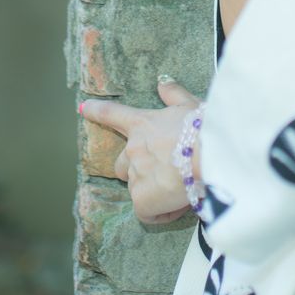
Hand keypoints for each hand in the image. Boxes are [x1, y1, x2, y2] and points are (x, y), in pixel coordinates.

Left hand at [78, 79, 204, 225]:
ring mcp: (135, 174)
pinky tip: (180, 204)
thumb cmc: (204, 128)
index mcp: (142, 124)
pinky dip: (162, 212)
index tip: (82, 109)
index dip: (97, 111)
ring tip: (180, 189)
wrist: (212, 155)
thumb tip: (162, 82)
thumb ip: (174, 94)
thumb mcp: (191, 105)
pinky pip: (147, 212)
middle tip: (161, 173)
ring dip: (153, 191)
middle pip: (119, 165)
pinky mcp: (142, 199)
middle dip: (134, 170)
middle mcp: (133, 149)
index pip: (112, 114)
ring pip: (137, 189)